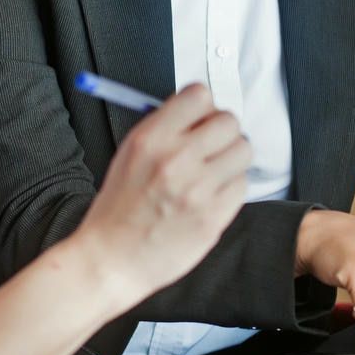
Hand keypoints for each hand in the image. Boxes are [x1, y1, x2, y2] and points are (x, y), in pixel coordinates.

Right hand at [76, 84, 250, 303]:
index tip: (201, 118)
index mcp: (151, 138)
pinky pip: (242, 185)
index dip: (204, 107)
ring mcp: (198, 189)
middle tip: (212, 146)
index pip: (200, 95)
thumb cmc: (119, 208)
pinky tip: (210, 197)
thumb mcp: (129, 153)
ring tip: (212, 173)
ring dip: (231, 159)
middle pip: (229, 121)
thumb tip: (201, 110)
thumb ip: (165, 128)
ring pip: (243, 151)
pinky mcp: (213, 216)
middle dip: (222, 132)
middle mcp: (176, 159)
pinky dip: (231, 188)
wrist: (112, 259)